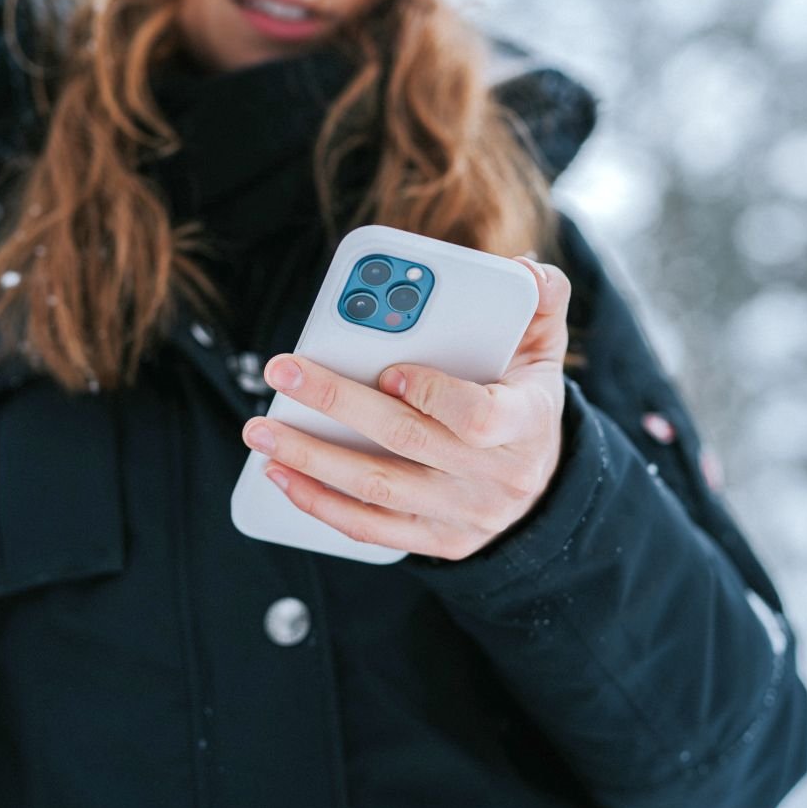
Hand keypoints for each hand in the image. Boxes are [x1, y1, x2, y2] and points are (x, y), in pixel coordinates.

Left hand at [241, 257, 571, 560]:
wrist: (539, 485)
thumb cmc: (525, 401)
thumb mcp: (544, 349)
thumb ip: (541, 300)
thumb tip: (522, 266)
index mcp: (527, 423)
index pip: (481, 417)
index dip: (433, 395)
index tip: (388, 370)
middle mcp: (497, 477)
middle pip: (407, 442)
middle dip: (337, 403)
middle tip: (282, 372)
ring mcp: (465, 515)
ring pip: (378, 488)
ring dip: (311, 459)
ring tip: (262, 429)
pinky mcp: (435, 541)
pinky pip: (370, 527)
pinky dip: (319, 503)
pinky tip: (280, 473)